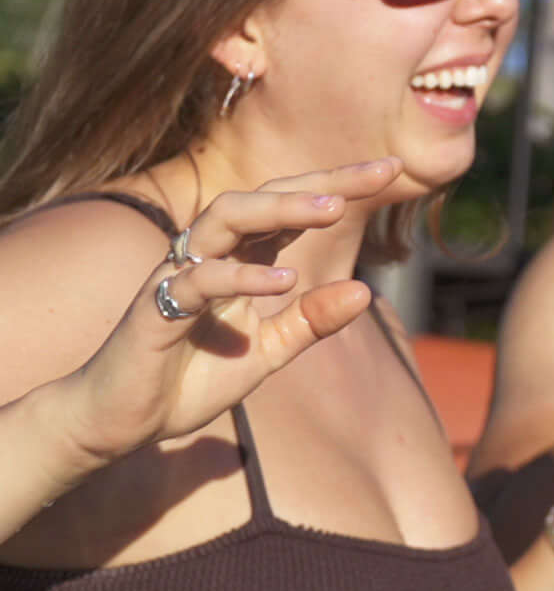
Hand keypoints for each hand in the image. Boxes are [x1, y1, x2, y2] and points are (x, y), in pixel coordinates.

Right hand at [48, 164, 392, 469]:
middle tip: (378, 175)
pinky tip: (284, 280)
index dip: (337, 187)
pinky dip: (241, 276)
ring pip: (224, 220)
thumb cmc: (190, 378)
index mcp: (239, 261)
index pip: (290, 211)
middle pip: (262, 198)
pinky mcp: (154, 309)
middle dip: (320, 183)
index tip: (392, 170)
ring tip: (333, 210)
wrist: (124, 421)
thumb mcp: (268, 352)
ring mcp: (178, 277)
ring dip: (280, 210)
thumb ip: (310, 322)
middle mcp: (208, 256)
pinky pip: (197, 280)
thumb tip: (365, 290)